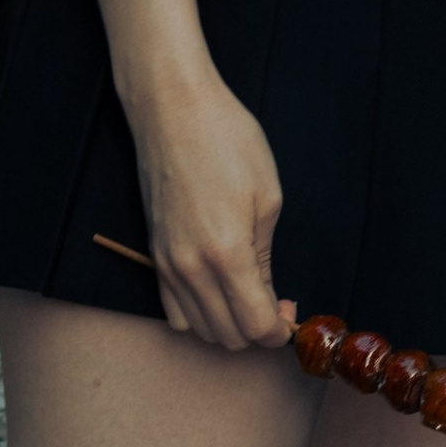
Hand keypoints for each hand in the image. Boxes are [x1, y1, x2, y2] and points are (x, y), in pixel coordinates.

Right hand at [94, 0, 292, 355]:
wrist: (174, 109)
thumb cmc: (227, 140)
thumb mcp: (267, 196)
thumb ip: (266, 258)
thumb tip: (270, 298)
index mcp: (228, 254)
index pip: (255, 326)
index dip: (279, 330)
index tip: (291, 314)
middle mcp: (192, 270)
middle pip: (228, 337)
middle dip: (257, 329)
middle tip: (276, 300)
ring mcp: (167, 266)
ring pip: (199, 330)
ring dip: (228, 325)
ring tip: (248, 295)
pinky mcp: (154, 256)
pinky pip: (174, 312)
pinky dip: (199, 315)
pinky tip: (217, 290)